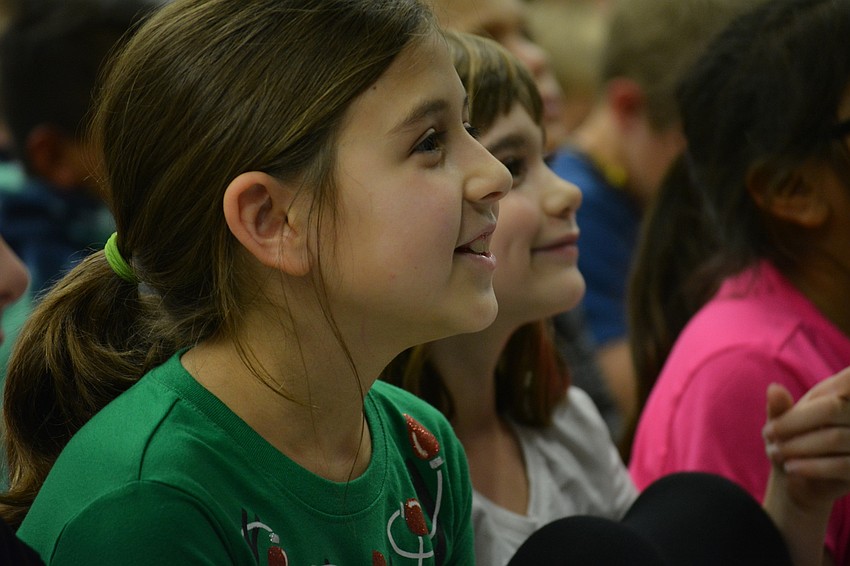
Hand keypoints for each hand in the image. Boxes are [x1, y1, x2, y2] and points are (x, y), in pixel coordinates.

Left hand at [763, 366, 849, 509]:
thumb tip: (774, 388)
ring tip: (776, 454)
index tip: (775, 424)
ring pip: (835, 437)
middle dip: (792, 424)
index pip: (844, 380)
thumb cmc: (790, 438)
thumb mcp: (781, 421)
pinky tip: (791, 469)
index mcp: (842, 391)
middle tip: (768, 435)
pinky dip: (812, 467)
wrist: (798, 477)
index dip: (828, 384)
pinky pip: (843, 465)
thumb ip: (780, 406)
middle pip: (831, 409)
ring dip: (798, 446)